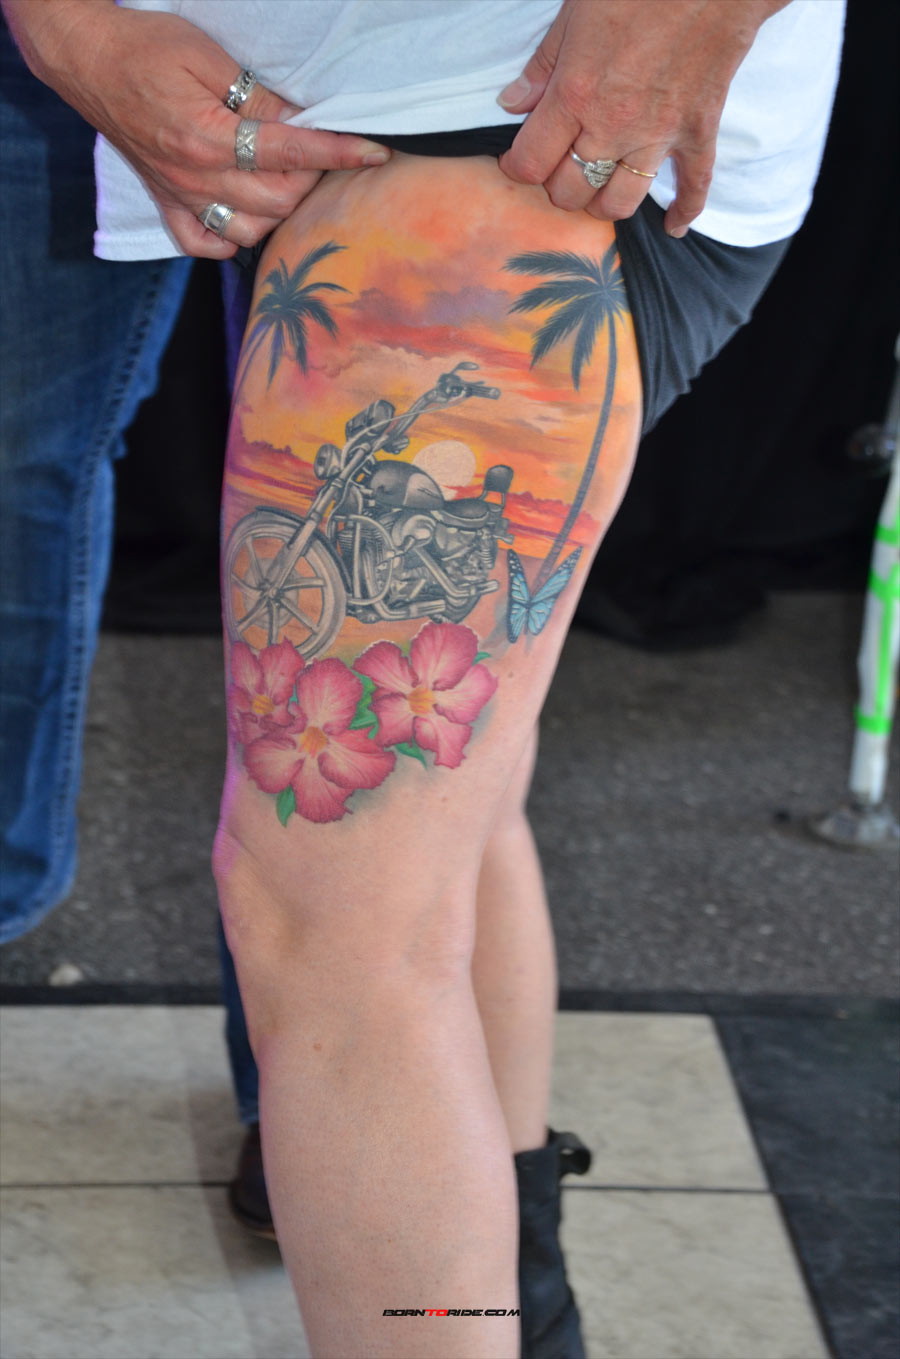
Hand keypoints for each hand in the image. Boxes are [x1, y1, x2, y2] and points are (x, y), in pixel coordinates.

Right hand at [2, 0, 391, 256]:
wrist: (87, 59)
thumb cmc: (148, 47)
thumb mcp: (210, 57)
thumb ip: (259, 97)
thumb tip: (303, 122)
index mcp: (209, 136)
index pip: (291, 153)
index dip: (339, 153)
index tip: (375, 154)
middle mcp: (196, 177)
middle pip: (279, 200)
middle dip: (311, 180)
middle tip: (318, 153)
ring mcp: (180, 196)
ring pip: (251, 230)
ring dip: (280, 212)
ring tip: (286, 179)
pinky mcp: (166, 203)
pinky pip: (206, 245)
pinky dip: (233, 239)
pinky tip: (246, 214)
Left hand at [497, 0, 788, 236]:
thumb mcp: (575, 12)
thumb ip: (543, 66)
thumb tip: (511, 103)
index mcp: (576, 94)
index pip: (531, 164)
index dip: (516, 169)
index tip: (516, 163)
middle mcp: (614, 126)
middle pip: (571, 191)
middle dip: (557, 186)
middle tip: (557, 166)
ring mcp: (659, 134)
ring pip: (620, 202)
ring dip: (602, 204)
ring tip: (597, 188)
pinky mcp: (699, 131)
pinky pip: (695, 187)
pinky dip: (684, 211)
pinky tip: (673, 225)